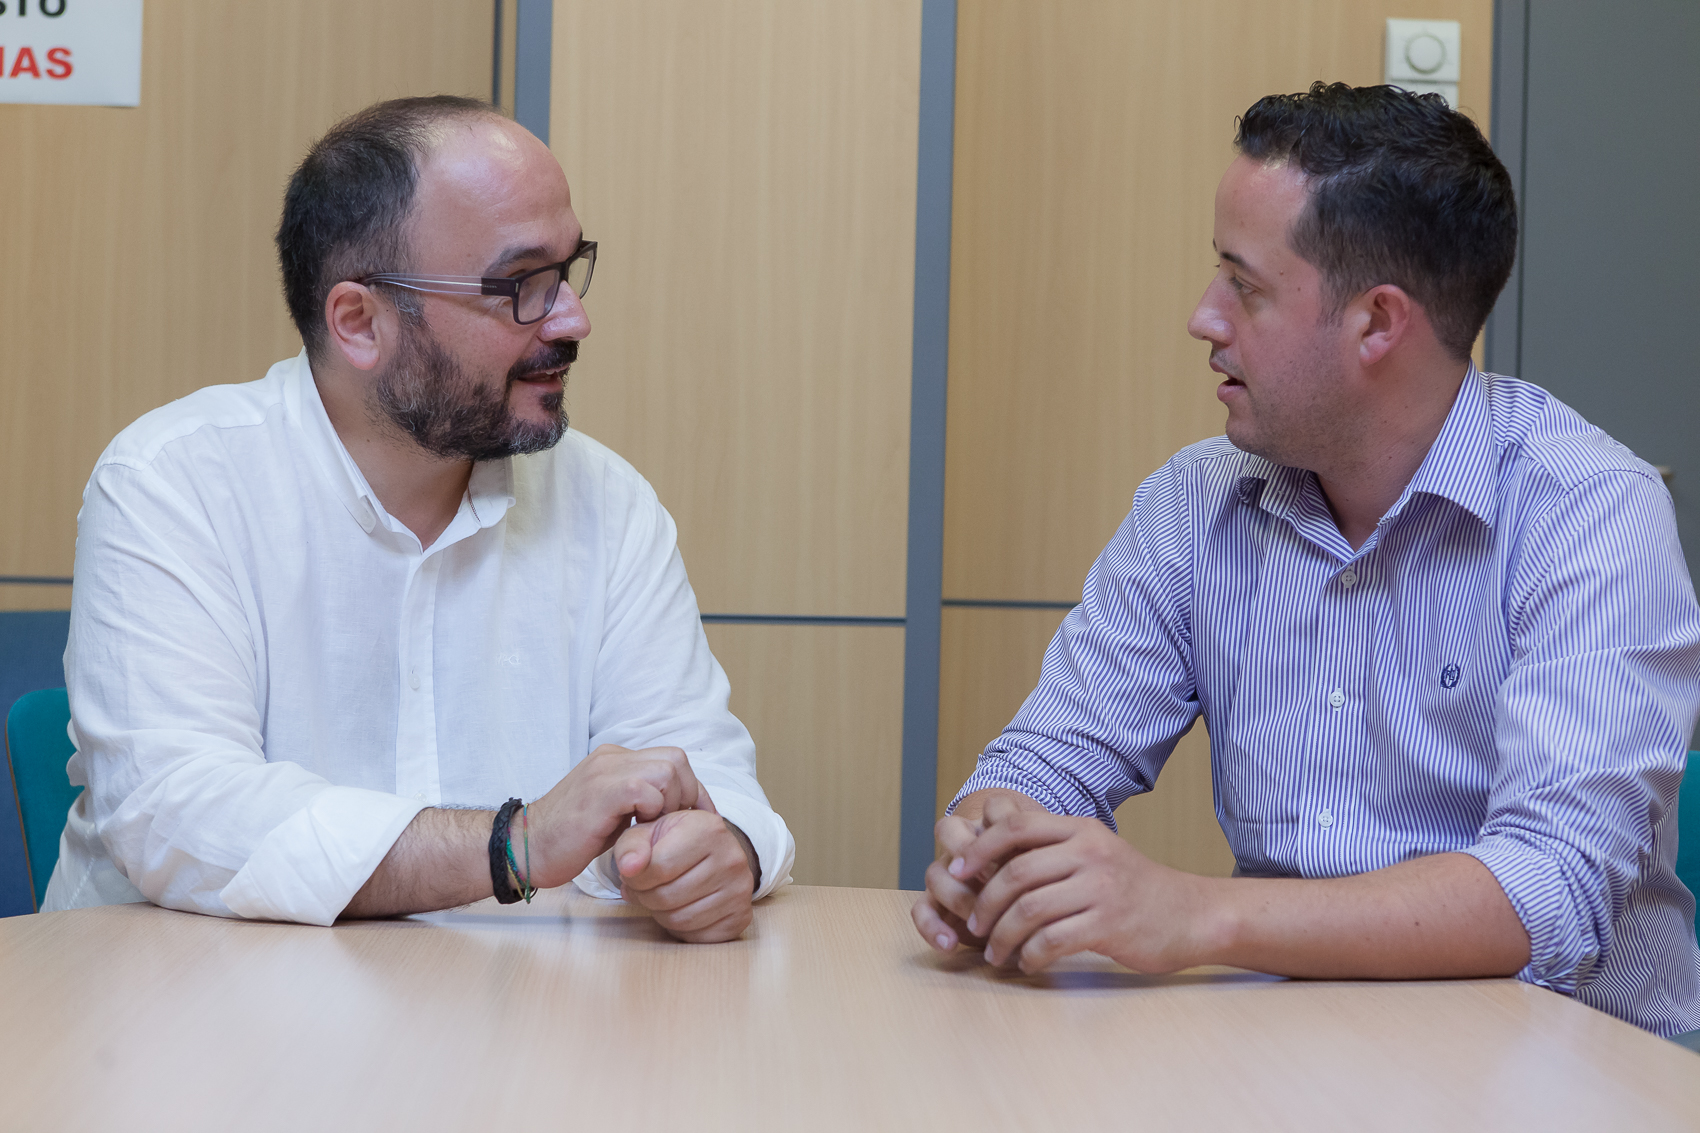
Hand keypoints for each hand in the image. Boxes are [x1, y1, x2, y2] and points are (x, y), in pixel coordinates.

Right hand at [522, 744, 711, 888]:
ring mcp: (605, 770)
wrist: (525, 847)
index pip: (672, 761)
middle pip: (676, 760)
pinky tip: (636, 830)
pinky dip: (651, 812)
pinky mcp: (601, 790)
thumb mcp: (615, 814)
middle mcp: (612, 757)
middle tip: (672, 826)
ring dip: (669, 804)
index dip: (692, 791)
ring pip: (667, 771)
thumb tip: (681, 811)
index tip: (698, 819)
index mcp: (616, 759)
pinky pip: (646, 790)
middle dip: (685, 795)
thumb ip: (642, 802)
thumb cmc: (570, 838)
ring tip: (650, 828)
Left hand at [614, 807, 756, 942]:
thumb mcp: (649, 832)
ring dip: (660, 914)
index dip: (636, 877)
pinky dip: (681, 929)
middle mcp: (731, 858)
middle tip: (645, 889)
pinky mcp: (742, 916)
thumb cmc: (675, 842)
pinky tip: (681, 908)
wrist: (712, 853)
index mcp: (708, 829)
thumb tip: (629, 868)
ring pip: (681, 920)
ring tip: (661, 897)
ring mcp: (741, 889)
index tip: (634, 875)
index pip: (659, 867)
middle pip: (668, 897)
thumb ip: (631, 846)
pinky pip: (697, 936)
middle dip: (646, 897)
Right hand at [911, 790, 1039, 952]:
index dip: (1002, 826)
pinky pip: (921, 909)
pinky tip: (949, 944)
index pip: (993, 808)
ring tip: (980, 925)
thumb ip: (1044, 863)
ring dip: (956, 898)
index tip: (1019, 852)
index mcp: (998, 828)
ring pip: (935, 872)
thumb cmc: (1044, 888)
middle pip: (948, 830)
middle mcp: (967, 845)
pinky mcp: (936, 903)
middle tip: (991, 883)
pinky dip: (931, 927)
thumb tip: (1046, 873)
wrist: (1033, 910)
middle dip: (968, 855)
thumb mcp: (1049, 873)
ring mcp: (948, 873)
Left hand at [954, 810, 1219, 974]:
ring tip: (995, 953)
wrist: (1190, 914)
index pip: (1016, 826)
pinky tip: (1027, 964)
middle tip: (973, 926)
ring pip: (1029, 909)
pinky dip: (1030, 956)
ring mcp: (1100, 888)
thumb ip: (1049, 843)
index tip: (956, 871)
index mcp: (1080, 830)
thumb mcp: (1094, 850)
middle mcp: (1089, 852)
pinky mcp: (1108, 925)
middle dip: (984, 902)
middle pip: (1015, 871)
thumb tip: (988, 828)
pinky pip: (1053, 941)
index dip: (979, 848)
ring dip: (1002, 936)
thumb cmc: (1132, 887)